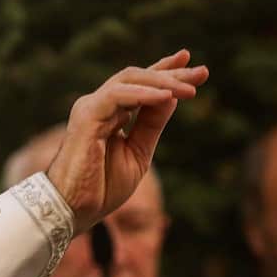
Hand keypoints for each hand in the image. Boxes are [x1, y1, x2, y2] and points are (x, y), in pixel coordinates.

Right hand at [46, 50, 206, 232]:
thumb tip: (172, 97)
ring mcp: (91, 108)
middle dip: (171, 73)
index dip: (166, 72)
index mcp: (111, 114)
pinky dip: (143, 95)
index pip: (140, 85)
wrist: (74, 209)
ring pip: (129, 80)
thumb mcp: (138, 153)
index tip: (196, 68)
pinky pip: (117, 96)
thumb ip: (151, 125)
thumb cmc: (100, 188)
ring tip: (190, 90)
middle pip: (137, 76)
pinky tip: (166, 96)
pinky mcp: (86, 117)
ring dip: (162, 82)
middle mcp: (100, 105)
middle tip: (202, 72)